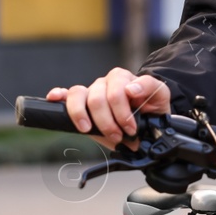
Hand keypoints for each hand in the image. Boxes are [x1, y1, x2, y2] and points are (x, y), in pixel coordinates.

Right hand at [46, 68, 172, 150]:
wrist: (147, 120)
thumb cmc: (152, 107)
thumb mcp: (161, 96)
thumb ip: (150, 87)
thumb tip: (131, 89)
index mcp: (123, 79)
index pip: (117, 89)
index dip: (122, 111)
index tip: (130, 128)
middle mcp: (105, 83)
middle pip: (98, 98)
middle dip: (108, 121)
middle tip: (118, 135)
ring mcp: (92, 92)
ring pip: (78, 95)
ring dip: (84, 116)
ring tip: (88, 129)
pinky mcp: (82, 103)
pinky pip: (66, 94)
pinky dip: (58, 95)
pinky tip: (54, 98)